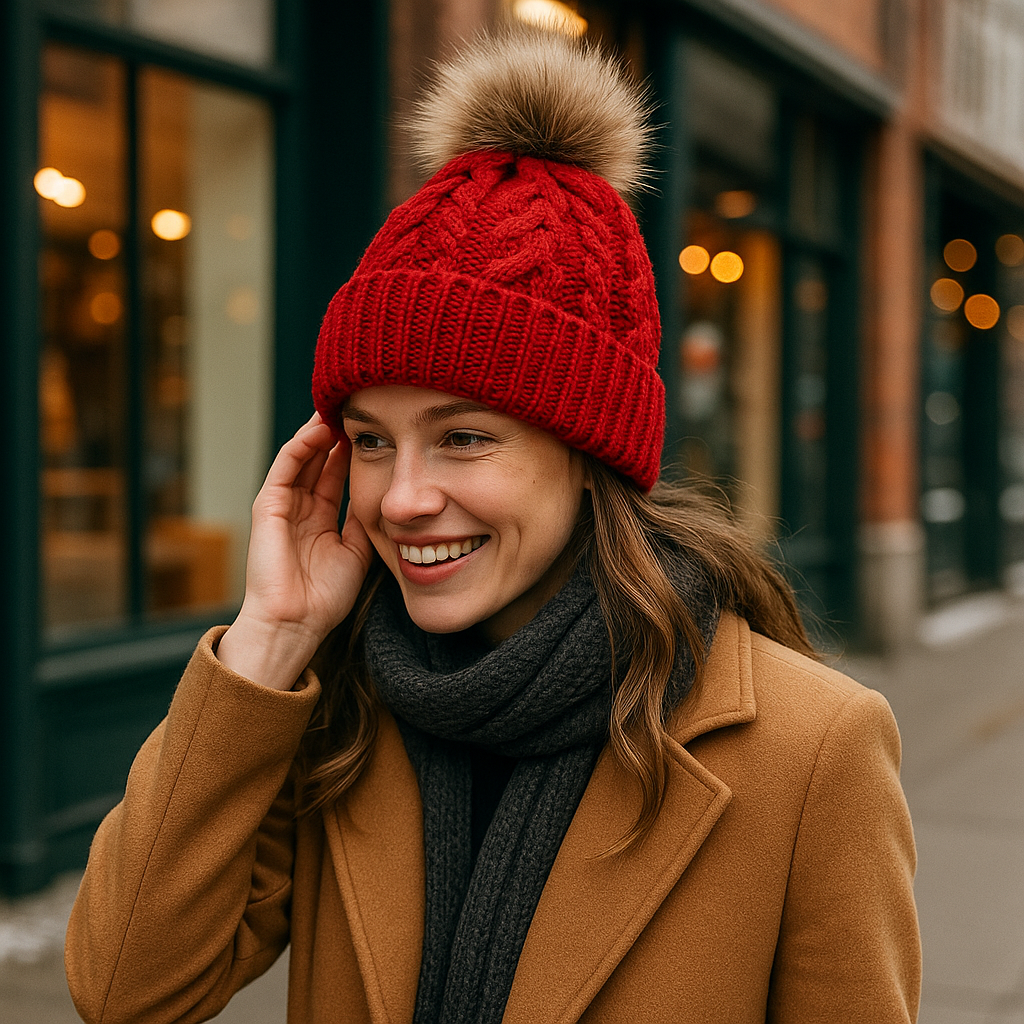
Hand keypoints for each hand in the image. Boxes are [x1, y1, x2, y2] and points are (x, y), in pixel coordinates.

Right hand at [216, 413, 374, 688]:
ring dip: (320, 432)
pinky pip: (286, 467)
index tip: (374, 431)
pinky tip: (320, 428)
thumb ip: (362, 520)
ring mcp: (282, 505)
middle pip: (319, 460)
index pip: (336, 475)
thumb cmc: (325, 597)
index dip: (352, 452)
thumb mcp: (356, 551)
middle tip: (357, 407)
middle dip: (336, 434)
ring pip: (302, 457)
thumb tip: (380, 492)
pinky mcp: (267, 506)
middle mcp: (300, 508)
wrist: (295, 623)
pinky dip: (302, 445)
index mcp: (320, 520)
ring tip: (340, 408)